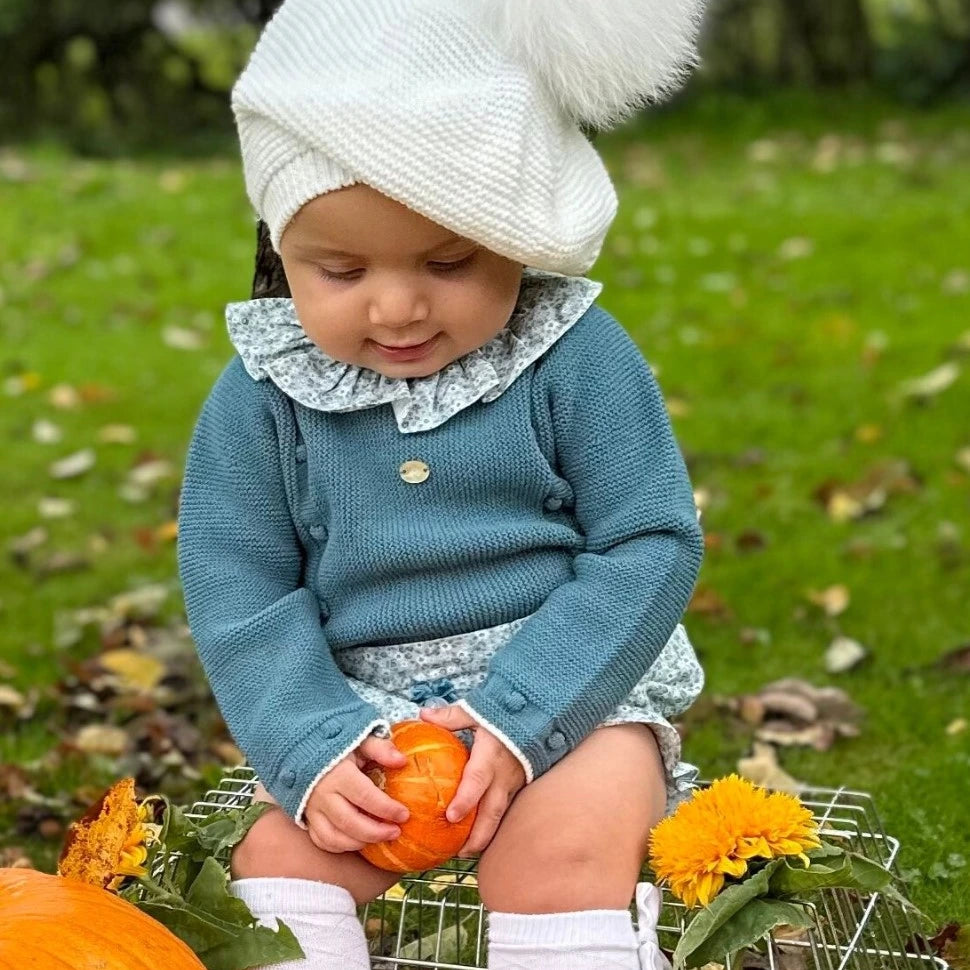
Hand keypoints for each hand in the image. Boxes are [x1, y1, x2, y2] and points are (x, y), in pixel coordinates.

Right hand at [302, 733, 409, 853]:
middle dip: (376, 832)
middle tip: (396, 832)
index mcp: (338, 774)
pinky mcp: (307, 818)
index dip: (386, 808)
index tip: (404, 814)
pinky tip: (359, 841)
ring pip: (334, 837)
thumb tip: (402, 761)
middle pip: (350, 822)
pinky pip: (322, 840)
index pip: (365, 796)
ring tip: (380, 838)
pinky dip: (341, 846)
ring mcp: (312, 809)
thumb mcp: (360, 740)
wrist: (304, 746)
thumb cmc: (338, 744)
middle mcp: (323, 794)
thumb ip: (380, 749)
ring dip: (360, 842)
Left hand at [419, 704, 525, 856]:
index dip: (465, 799)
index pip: (477, 780)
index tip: (451, 816)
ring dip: (485, 837)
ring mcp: (513, 785)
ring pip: (500, 817)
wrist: (541, 717)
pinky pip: (505, 811)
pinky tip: (479, 837)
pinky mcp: (518, 788)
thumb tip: (423, 715)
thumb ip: (451, 717)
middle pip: (492, 812)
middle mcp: (503, 776)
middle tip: (460, 853)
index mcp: (490, 757)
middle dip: (477, 835)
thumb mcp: (478, 711)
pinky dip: (493, 826)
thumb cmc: (506, 715)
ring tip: (466, 853)